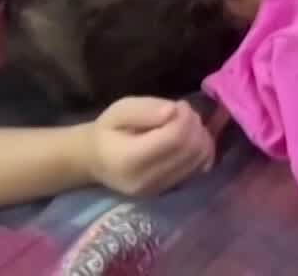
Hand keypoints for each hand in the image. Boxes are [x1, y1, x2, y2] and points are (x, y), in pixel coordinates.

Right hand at [80, 97, 214, 196]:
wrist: (96, 160)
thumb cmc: (108, 131)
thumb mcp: (119, 110)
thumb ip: (145, 109)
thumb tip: (174, 111)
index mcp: (129, 159)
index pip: (175, 138)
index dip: (185, 117)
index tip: (179, 104)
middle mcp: (146, 180)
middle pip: (191, 149)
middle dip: (194, 125)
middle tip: (182, 113)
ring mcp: (159, 190)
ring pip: (200, 159)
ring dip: (201, 136)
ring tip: (184, 125)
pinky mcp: (168, 192)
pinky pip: (199, 169)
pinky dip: (201, 150)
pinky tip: (189, 140)